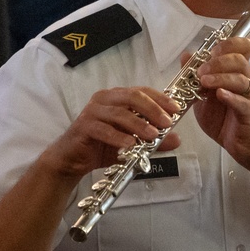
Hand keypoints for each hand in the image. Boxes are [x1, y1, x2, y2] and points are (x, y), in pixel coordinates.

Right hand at [41, 87, 180, 179]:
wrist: (72, 159)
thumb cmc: (103, 146)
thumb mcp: (134, 144)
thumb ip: (154, 141)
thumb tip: (177, 139)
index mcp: (118, 97)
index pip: (142, 91)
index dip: (161, 98)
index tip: (177, 109)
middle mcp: (105, 99)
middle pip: (132, 97)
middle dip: (153, 109)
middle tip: (167, 123)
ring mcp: (93, 111)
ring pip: (119, 113)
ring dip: (139, 124)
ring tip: (153, 136)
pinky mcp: (83, 126)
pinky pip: (103, 129)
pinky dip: (118, 137)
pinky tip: (130, 145)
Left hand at [192, 37, 249, 165]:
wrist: (239, 143)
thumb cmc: (223, 117)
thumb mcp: (203, 94)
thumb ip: (195, 75)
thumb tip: (185, 55)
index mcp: (238, 71)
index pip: (241, 47)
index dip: (227, 44)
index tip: (210, 51)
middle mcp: (247, 79)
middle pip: (239, 60)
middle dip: (217, 62)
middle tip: (200, 72)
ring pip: (241, 79)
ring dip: (221, 78)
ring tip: (204, 82)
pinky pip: (243, 102)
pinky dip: (231, 97)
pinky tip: (220, 95)